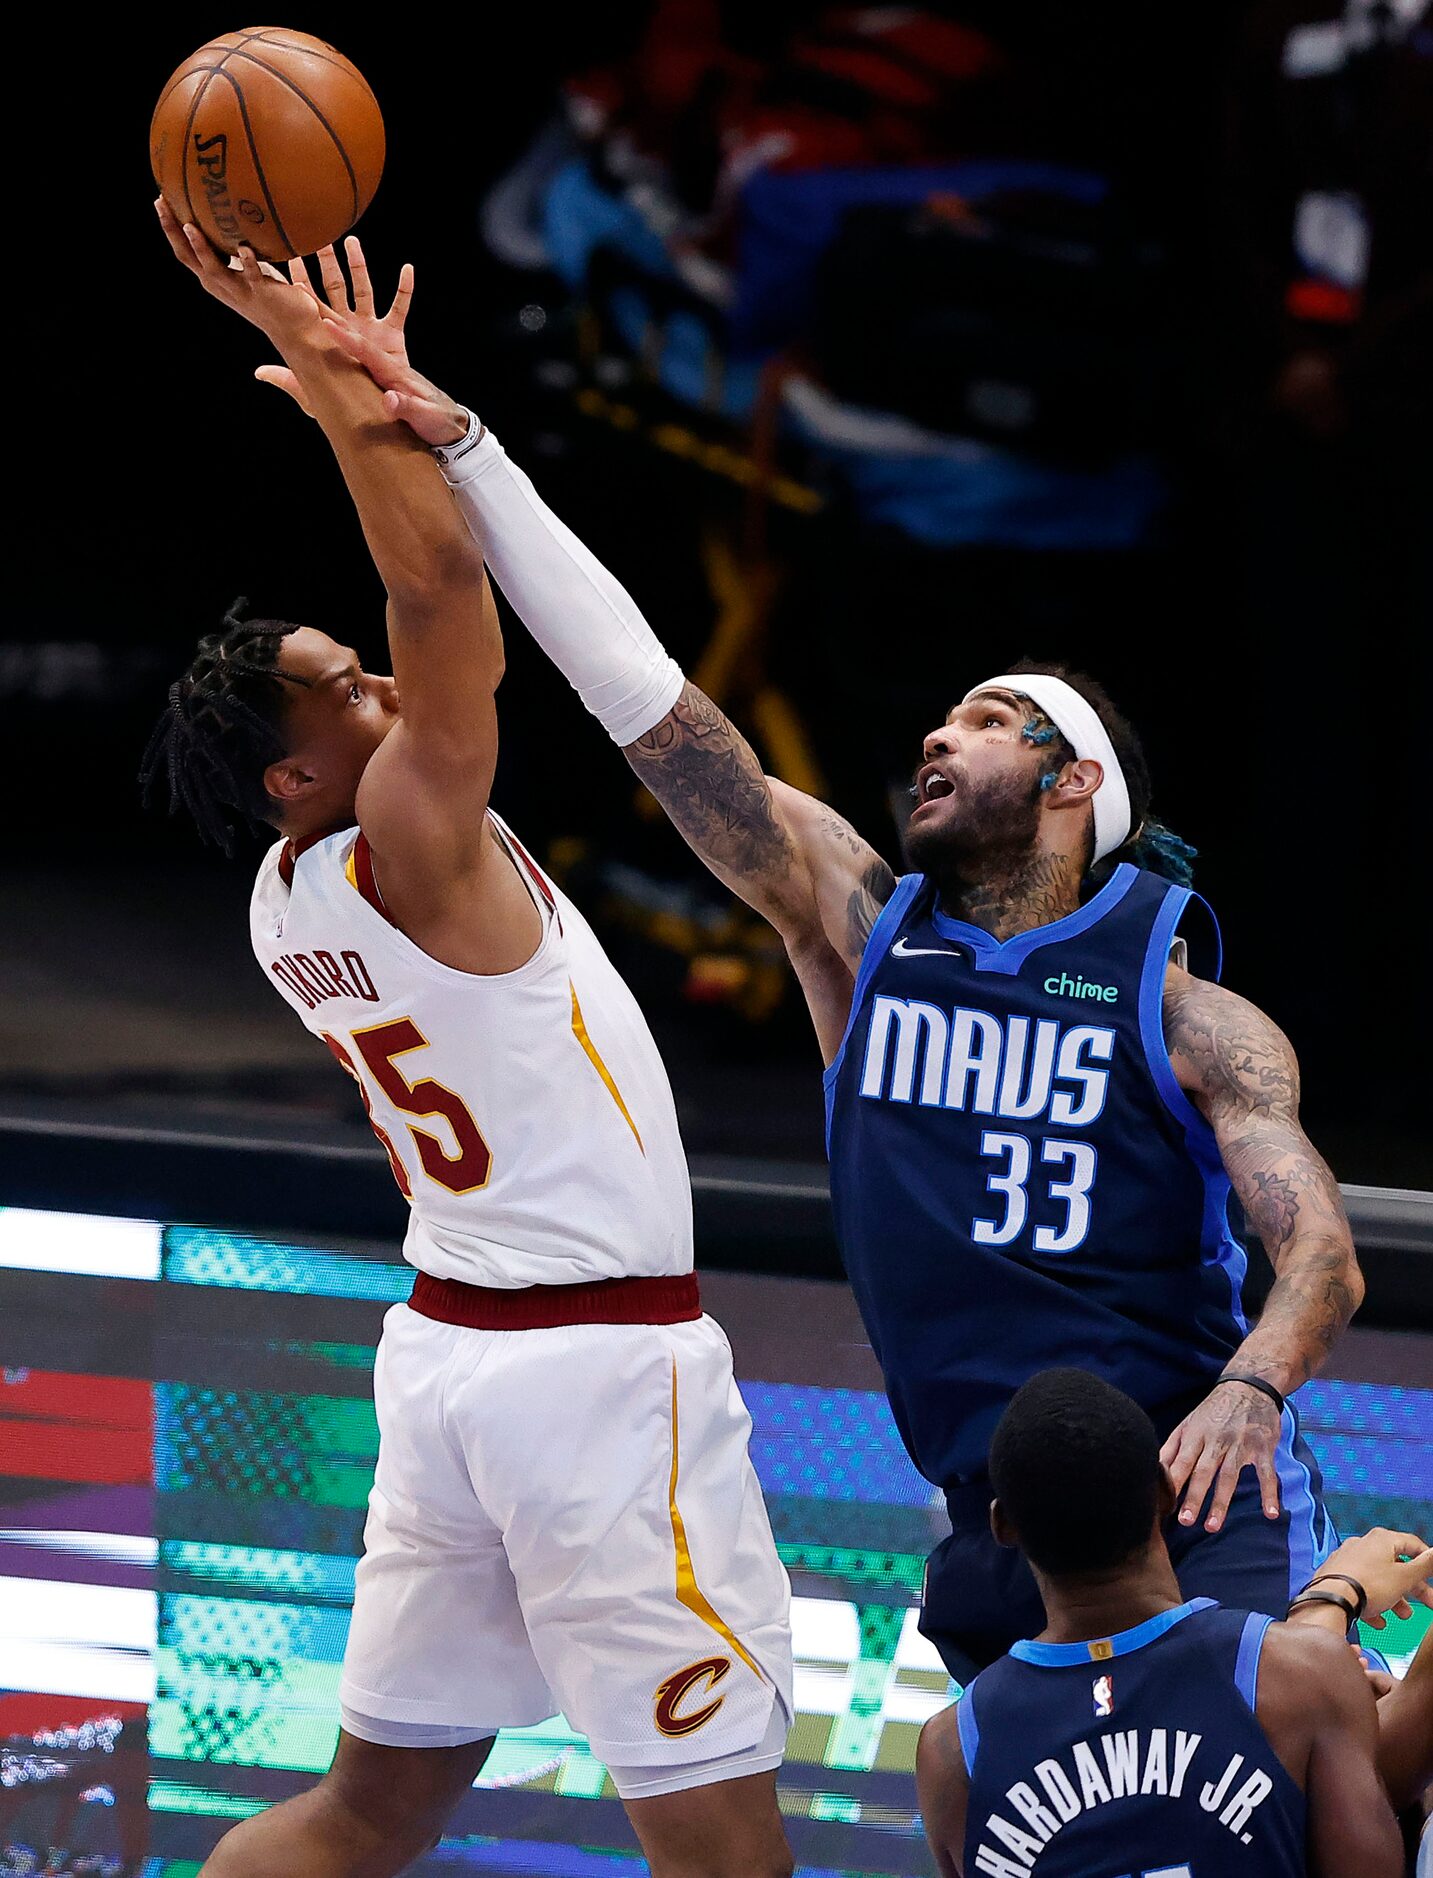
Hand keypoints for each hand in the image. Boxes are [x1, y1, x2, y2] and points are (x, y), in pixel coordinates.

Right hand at [154, 197, 325, 353]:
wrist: (296, 330)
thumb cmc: (274, 297)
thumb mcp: (249, 270)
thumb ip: (238, 250)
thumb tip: (237, 218)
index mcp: (216, 279)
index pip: (185, 252)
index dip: (170, 229)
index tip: (160, 201)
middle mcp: (222, 286)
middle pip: (189, 258)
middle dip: (173, 232)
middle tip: (162, 204)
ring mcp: (241, 290)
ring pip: (214, 269)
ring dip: (201, 248)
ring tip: (190, 226)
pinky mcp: (262, 293)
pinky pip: (253, 276)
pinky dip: (247, 262)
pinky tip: (243, 248)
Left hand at [254, 235, 468, 446]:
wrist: (387, 421)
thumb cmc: (354, 411)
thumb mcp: (318, 399)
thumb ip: (291, 383)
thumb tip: (259, 372)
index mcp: (330, 342)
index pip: (313, 309)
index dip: (302, 287)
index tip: (287, 264)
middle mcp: (349, 330)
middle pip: (336, 290)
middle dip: (326, 263)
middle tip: (314, 237)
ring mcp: (372, 331)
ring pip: (364, 290)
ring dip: (358, 266)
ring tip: (351, 240)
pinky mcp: (395, 338)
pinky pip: (400, 309)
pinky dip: (405, 289)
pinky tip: (407, 269)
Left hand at [1160, 1381, 1281, 1532]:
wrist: (1248, 1386)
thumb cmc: (1214, 1411)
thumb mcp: (1189, 1423)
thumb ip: (1172, 1447)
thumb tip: (1153, 1470)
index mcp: (1195, 1435)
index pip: (1180, 1462)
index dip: (1172, 1483)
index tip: (1163, 1505)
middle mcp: (1215, 1440)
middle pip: (1202, 1471)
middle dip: (1193, 1496)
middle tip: (1185, 1521)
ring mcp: (1240, 1444)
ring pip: (1229, 1476)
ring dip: (1221, 1502)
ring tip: (1212, 1526)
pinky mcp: (1262, 1447)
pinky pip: (1267, 1473)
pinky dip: (1270, 1493)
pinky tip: (1270, 1513)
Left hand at [1303, 1528, 1432, 1629]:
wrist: (1331, 1599)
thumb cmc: (1368, 1586)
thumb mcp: (1405, 1577)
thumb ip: (1424, 1565)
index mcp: (1381, 1540)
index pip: (1412, 1544)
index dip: (1426, 1560)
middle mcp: (1363, 1545)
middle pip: (1396, 1565)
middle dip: (1413, 1587)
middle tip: (1428, 1604)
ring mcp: (1348, 1560)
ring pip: (1379, 1579)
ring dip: (1394, 1598)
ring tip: (1402, 1615)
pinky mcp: (1336, 1576)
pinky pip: (1360, 1589)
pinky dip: (1372, 1603)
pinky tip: (1378, 1620)